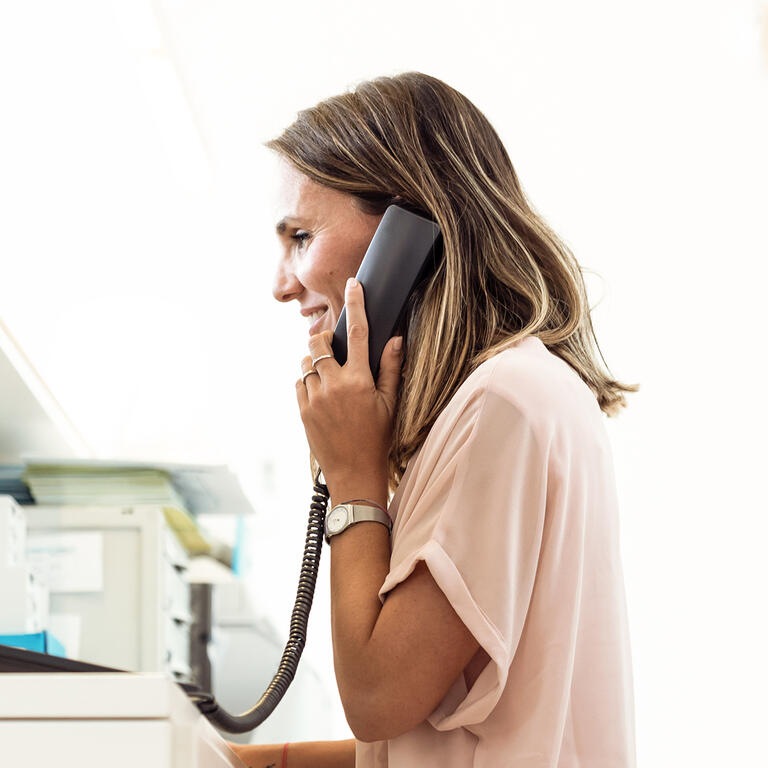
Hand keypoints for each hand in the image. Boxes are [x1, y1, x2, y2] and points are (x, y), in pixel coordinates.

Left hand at [296, 278, 402, 504]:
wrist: (353, 473)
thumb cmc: (377, 439)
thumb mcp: (390, 404)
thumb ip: (392, 368)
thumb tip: (396, 339)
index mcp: (360, 380)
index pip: (358, 333)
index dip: (356, 305)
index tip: (353, 284)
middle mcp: (334, 385)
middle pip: (320, 342)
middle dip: (325, 338)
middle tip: (334, 347)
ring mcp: (314, 397)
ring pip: (306, 362)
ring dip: (316, 361)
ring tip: (330, 377)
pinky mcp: (302, 409)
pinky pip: (299, 382)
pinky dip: (308, 381)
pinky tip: (322, 394)